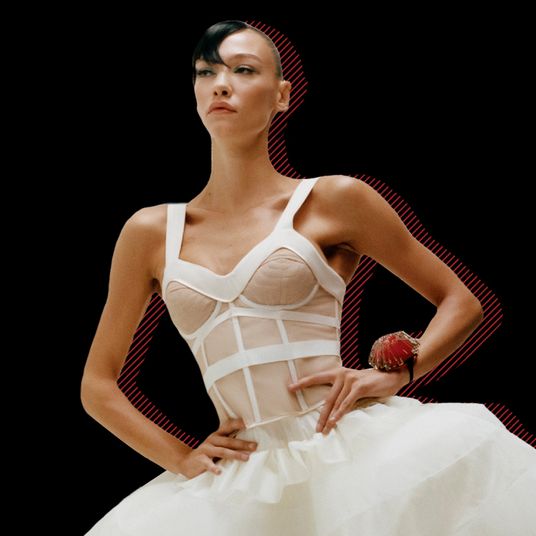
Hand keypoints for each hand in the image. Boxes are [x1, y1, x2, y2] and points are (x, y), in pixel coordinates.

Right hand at [177, 417, 257, 478]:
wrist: (186, 462)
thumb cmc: (206, 455)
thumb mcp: (216, 446)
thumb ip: (228, 444)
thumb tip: (248, 446)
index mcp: (217, 436)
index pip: (228, 427)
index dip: (237, 424)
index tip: (248, 422)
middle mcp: (212, 440)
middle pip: (229, 441)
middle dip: (242, 443)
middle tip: (254, 446)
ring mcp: (205, 449)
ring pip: (222, 451)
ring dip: (235, 454)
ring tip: (246, 458)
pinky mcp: (200, 460)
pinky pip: (208, 464)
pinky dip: (214, 468)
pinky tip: (219, 472)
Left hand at [288, 366, 406, 434]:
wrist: (390, 375)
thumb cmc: (372, 383)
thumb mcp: (354, 386)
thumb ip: (344, 394)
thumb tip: (333, 410)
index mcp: (338, 373)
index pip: (317, 378)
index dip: (303, 382)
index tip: (290, 387)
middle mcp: (341, 375)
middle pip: (327, 398)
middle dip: (320, 416)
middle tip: (314, 429)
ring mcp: (350, 380)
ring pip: (336, 403)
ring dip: (329, 419)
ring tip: (323, 431)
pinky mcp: (359, 386)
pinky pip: (347, 403)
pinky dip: (340, 413)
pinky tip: (334, 421)